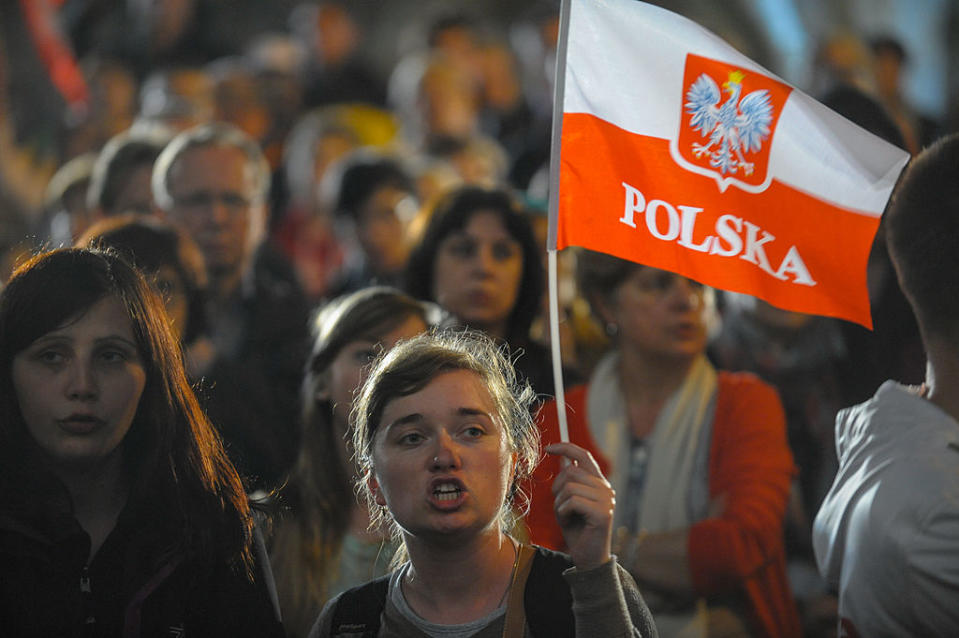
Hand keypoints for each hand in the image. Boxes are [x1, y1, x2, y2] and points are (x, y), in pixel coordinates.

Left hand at [546, 442, 614, 570]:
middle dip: (557, 488)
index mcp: (599, 483)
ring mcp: (606, 500)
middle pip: (571, 472)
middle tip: (560, 506)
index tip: (548, 448)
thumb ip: (568, 482)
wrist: (588, 558)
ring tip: (566, 516)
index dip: (565, 448)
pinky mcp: (603, 513)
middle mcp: (605, 488)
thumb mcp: (568, 501)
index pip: (584, 456)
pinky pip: (572, 502)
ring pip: (569, 487)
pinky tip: (569, 522)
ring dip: (559, 504)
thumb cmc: (577, 530)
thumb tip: (563, 459)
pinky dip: (563, 512)